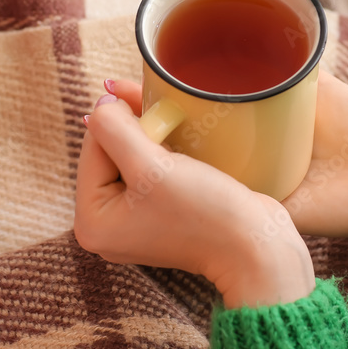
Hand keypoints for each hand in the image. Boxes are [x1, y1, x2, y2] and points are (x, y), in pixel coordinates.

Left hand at [74, 83, 314, 308]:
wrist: (256, 245)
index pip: (93, 147)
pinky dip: (161, 148)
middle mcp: (105, 225)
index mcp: (91, 222)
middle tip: (166, 116)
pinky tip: (178, 139)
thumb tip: (101, 103)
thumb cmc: (204, 211)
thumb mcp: (151, 166)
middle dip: (135, 127)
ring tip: (174, 124)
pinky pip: (148, 168)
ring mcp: (132, 220)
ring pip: (129, 156)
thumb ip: (115, 130)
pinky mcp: (158, 212)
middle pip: (108, 152)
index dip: (122, 123)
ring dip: (150, 133)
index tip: (157, 118)